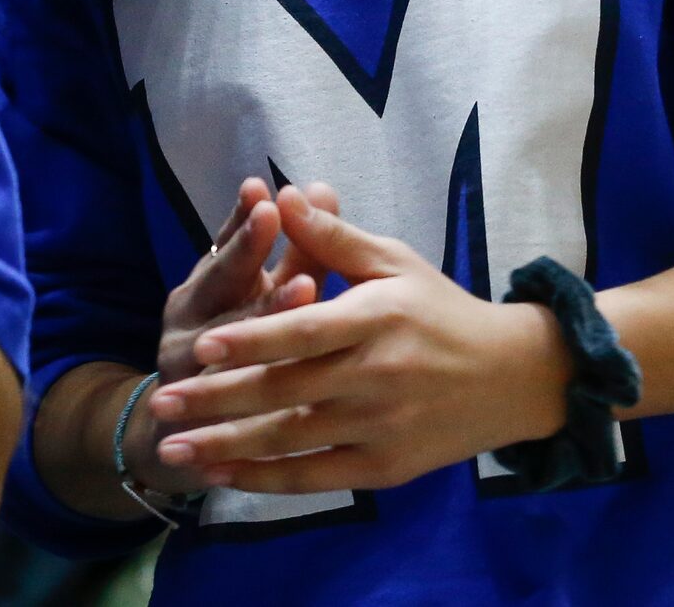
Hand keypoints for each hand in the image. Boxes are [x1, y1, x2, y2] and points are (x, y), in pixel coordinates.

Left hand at [152, 183, 572, 493]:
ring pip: (290, 440)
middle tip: (162, 402)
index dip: (252, 340)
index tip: (204, 345)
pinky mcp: (383, 467)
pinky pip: (313, 477)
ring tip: (172, 447)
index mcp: (377, 318)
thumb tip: (280, 194)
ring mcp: (380, 427)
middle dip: (217, 400)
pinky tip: (223, 474)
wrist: (511, 377)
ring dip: (226, 446)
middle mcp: (377, 376)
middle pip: (285, 391)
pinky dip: (265, 479)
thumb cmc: (442, 310)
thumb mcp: (394, 262)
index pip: (305, 331)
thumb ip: (332, 237)